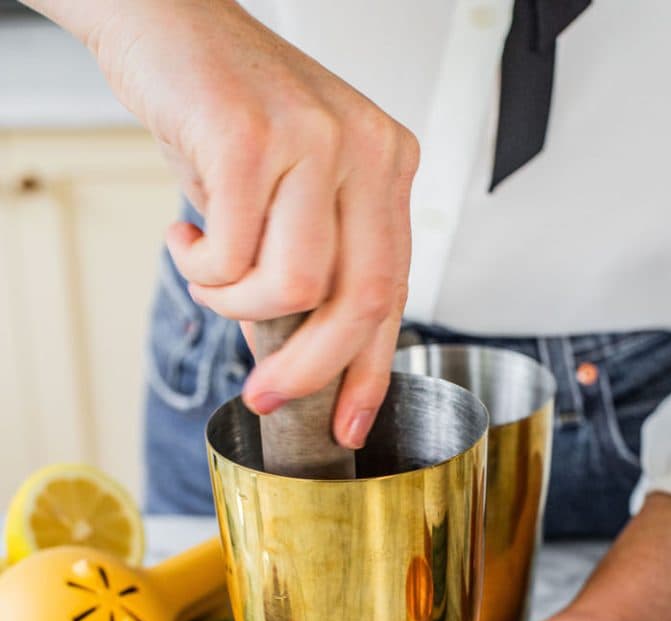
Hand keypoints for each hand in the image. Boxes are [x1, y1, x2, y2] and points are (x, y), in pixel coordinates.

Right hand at [61, 0, 418, 447]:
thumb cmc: (225, 108)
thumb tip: (304, 356)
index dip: (374, 368)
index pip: (397, 289)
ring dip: (239, 306)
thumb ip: (313, 257)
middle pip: (363, 299)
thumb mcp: (293, 186)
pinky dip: (202, 268)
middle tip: (265, 395)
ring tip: (208, 278)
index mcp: (390, 162)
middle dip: (311, 368)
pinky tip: (186, 237)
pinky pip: (234, 254)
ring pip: (298, 286)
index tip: (350, 420)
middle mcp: (368, 149)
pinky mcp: (252, 136)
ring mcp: (315, 138)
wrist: (163, 20)